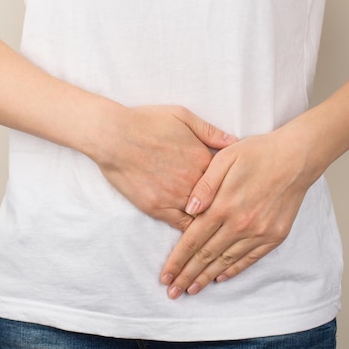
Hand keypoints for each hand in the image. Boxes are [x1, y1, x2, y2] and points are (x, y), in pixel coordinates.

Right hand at [95, 105, 236, 230]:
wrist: (113, 135)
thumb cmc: (146, 122)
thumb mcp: (182, 116)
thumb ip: (210, 131)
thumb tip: (235, 141)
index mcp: (204, 158)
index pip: (229, 177)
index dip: (231, 183)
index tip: (233, 187)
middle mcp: (194, 180)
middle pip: (219, 200)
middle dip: (226, 205)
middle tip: (231, 212)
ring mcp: (177, 196)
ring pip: (203, 216)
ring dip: (210, 220)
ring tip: (217, 227)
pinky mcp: (158, 208)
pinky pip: (182, 226)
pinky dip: (191, 230)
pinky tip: (196, 233)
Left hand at [160, 129, 319, 298]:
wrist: (297, 158)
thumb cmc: (258, 153)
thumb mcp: (225, 158)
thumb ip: (204, 186)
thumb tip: (188, 209)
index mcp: (223, 206)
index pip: (193, 240)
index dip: (177, 260)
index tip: (165, 276)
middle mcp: (240, 224)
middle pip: (207, 256)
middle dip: (187, 276)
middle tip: (173, 292)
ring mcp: (259, 232)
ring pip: (226, 261)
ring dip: (207, 277)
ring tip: (192, 290)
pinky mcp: (274, 236)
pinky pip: (249, 259)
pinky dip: (233, 270)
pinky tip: (220, 277)